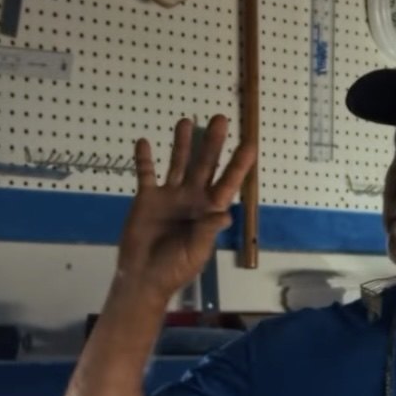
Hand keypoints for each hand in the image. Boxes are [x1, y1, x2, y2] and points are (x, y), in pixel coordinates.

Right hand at [117, 115, 255, 300]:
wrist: (144, 277)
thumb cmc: (176, 266)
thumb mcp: (197, 251)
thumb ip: (208, 230)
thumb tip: (225, 214)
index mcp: (210, 209)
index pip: (228, 182)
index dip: (239, 164)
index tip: (250, 144)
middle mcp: (193, 197)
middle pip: (205, 164)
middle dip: (213, 142)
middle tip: (220, 118)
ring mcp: (170, 196)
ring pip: (177, 162)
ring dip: (182, 143)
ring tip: (186, 121)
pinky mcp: (147, 198)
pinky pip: (146, 174)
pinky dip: (144, 159)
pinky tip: (144, 142)